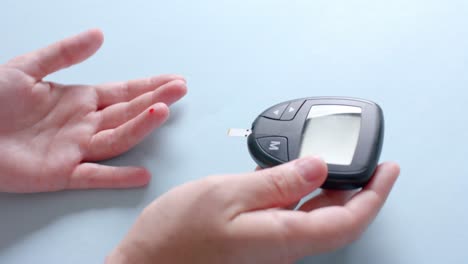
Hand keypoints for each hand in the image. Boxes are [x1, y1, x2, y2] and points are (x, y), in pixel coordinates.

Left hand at [0, 29, 186, 192]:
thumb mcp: (27, 68)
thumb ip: (64, 53)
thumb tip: (99, 35)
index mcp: (79, 99)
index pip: (123, 91)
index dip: (149, 85)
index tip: (174, 79)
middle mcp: (84, 124)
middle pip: (127, 111)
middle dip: (155, 99)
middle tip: (179, 89)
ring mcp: (75, 149)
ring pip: (117, 138)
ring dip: (141, 126)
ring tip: (162, 112)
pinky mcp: (61, 173)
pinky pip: (94, 176)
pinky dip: (117, 177)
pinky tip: (141, 175)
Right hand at [107, 157, 399, 263]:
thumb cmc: (176, 238)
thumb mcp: (226, 195)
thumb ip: (275, 182)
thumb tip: (316, 168)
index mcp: (283, 236)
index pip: (348, 220)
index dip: (375, 195)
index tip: (388, 170)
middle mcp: (282, 246)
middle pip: (335, 218)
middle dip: (356, 189)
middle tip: (362, 160)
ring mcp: (269, 245)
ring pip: (314, 217)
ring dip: (328, 189)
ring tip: (328, 161)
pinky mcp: (255, 240)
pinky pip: (290, 216)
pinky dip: (299, 193)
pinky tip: (289, 176)